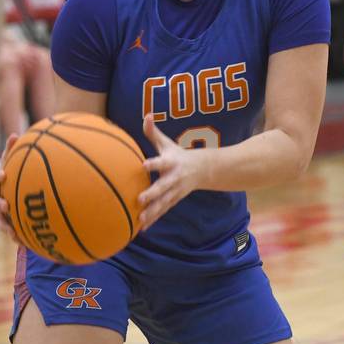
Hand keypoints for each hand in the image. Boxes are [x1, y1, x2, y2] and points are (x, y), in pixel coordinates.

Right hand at [0, 134, 21, 245]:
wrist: (11, 194)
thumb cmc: (13, 175)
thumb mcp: (13, 163)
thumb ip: (12, 151)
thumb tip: (14, 134)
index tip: (4, 174)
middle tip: (6, 205)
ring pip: (0, 221)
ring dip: (5, 225)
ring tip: (12, 231)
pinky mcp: (7, 225)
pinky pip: (10, 232)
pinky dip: (16, 238)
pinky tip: (24, 243)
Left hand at [137, 114, 207, 230]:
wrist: (204, 170)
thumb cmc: (179, 155)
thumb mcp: (168, 143)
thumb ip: (154, 132)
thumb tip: (146, 115)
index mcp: (171, 162)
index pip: (161, 162)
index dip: (153, 164)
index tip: (143, 165)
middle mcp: (174, 178)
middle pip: (162, 187)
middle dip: (152, 194)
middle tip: (140, 199)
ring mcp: (175, 191)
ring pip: (163, 203)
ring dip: (152, 212)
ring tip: (140, 220)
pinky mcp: (174, 200)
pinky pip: (163, 211)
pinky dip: (154, 219)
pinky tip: (142, 228)